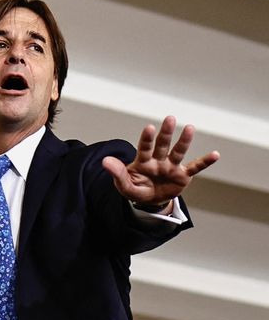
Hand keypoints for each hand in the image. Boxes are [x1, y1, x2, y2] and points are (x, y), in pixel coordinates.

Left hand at [102, 116, 219, 207]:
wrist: (149, 200)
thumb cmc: (135, 188)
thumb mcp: (124, 185)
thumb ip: (117, 173)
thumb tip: (105, 161)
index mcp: (143, 161)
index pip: (144, 147)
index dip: (147, 138)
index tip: (150, 128)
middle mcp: (158, 160)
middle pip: (162, 145)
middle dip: (166, 133)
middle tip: (170, 118)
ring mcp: (171, 167)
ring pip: (178, 152)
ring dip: (184, 141)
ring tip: (189, 128)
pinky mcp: (182, 175)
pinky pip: (195, 168)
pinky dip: (204, 162)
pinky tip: (215, 154)